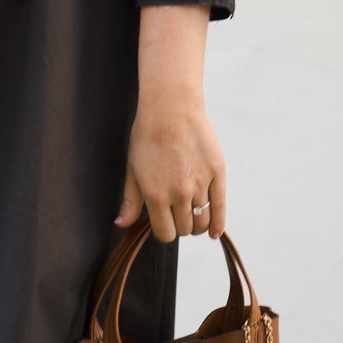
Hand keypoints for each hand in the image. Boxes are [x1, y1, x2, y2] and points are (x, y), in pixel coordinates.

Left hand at [114, 100, 226, 242]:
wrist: (170, 109)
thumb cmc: (147, 137)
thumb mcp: (132, 169)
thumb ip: (130, 200)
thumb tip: (122, 224)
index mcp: (155, 195)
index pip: (165, 233)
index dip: (165, 231)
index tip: (164, 223)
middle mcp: (178, 193)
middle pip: (185, 229)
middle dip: (180, 225)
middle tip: (178, 214)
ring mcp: (200, 184)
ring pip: (202, 220)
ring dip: (198, 224)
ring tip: (194, 218)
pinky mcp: (217, 173)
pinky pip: (220, 206)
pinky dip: (218, 224)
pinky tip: (214, 231)